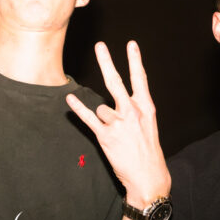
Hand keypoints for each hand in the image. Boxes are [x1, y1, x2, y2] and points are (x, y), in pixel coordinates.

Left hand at [65, 41, 169, 207]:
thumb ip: (136, 108)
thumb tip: (116, 98)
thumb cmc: (148, 150)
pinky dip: (78, 109)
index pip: (140, 79)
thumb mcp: (149, 124)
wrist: (149, 176)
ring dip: (104, 117)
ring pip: (102, 108)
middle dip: (107, 62)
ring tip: (116, 134)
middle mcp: (132, 112)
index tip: (131, 44)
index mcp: (146, 108)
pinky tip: (70, 100)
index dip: (135, 60)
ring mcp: (119, 124)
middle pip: (116, 82)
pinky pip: (88, 118)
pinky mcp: (106, 136)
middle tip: (100, 45)